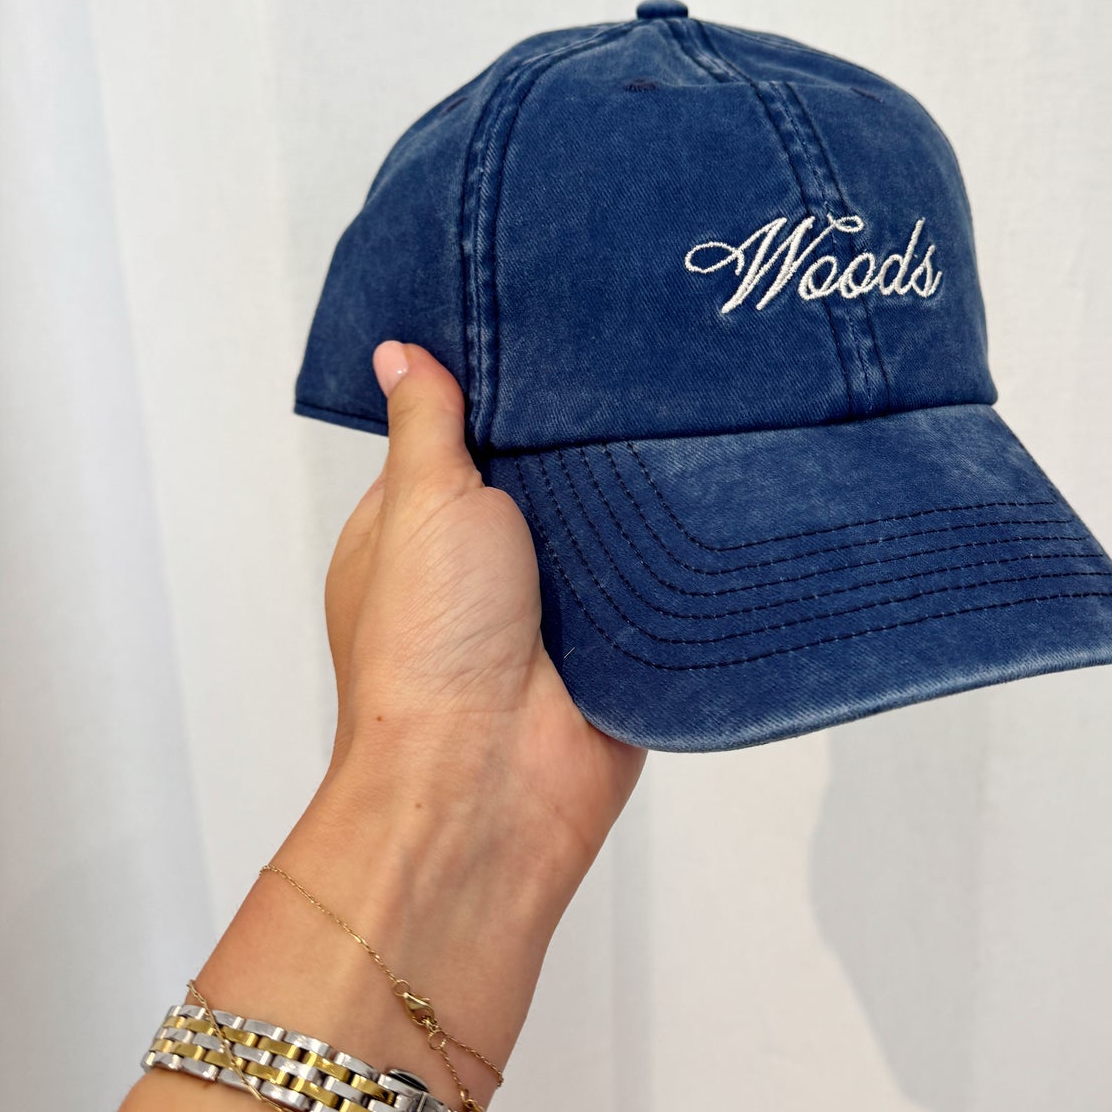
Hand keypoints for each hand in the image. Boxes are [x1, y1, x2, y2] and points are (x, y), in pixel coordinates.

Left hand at [322, 339, 645, 906]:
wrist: (492, 779)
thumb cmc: (429, 642)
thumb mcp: (420, 502)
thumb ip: (428, 424)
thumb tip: (398, 351)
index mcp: (415, 529)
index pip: (464, 437)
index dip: (507, 395)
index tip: (557, 332)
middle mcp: (482, 570)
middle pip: (547, 479)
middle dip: (583, 443)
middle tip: (644, 366)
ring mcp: (551, 612)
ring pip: (608, 528)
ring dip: (634, 500)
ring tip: (690, 416)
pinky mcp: (614, 649)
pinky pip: (653, 586)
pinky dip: (671, 559)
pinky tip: (712, 497)